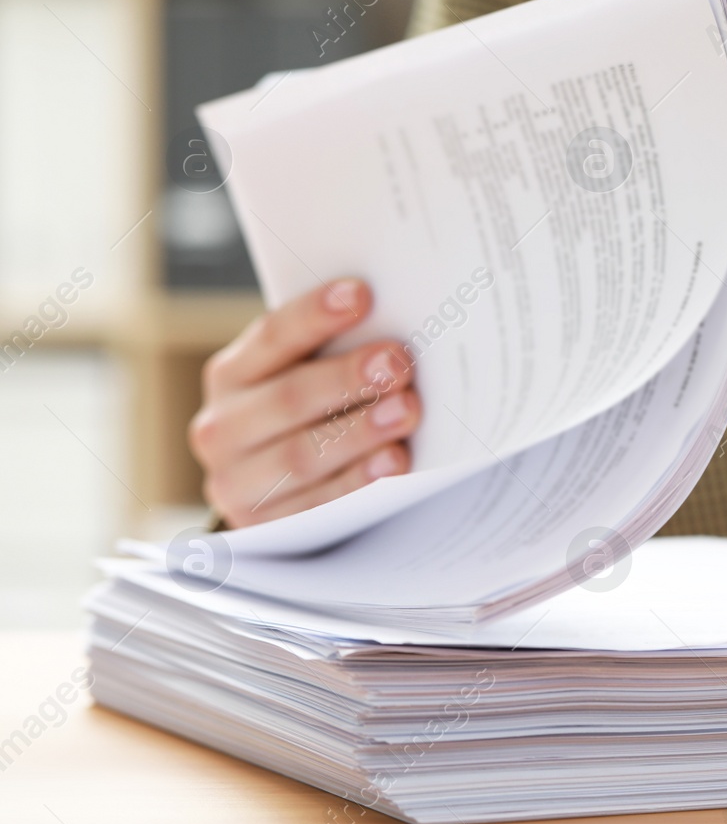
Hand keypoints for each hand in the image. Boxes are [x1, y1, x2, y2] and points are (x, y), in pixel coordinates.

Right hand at [189, 279, 420, 527]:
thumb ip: (336, 352)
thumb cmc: (310, 417)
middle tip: (397, 363)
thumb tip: (396, 324)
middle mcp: (222, 428)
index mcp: (232, 375)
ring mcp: (237, 483)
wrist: (280, 495)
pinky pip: (315, 505)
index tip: (362, 294)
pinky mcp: (264, 528)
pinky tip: (393, 463)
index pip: (272, 337)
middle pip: (288, 398)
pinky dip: (358, 483)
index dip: (315, 315)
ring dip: (359, 432)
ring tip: (406, 411)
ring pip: (300, 455)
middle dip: (347, 378)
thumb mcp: (307, 378)